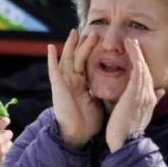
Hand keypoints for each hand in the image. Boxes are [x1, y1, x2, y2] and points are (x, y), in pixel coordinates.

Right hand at [0, 117, 12, 166]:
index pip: (4, 122)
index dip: (3, 121)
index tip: (2, 122)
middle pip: (9, 133)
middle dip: (4, 133)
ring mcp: (2, 152)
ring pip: (10, 143)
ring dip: (4, 144)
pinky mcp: (3, 161)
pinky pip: (7, 153)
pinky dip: (3, 153)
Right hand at [47, 29, 103, 148]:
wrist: (78, 134)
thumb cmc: (88, 122)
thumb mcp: (99, 101)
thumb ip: (103, 90)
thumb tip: (117, 83)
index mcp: (82, 84)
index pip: (87, 64)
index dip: (92, 52)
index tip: (99, 40)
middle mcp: (72, 81)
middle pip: (78, 58)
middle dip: (85, 45)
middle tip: (93, 32)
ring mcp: (64, 83)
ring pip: (68, 59)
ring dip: (71, 46)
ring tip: (75, 32)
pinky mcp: (57, 87)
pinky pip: (53, 70)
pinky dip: (51, 59)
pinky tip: (50, 47)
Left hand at [106, 39, 162, 152]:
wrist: (125, 144)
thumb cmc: (126, 133)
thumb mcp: (139, 116)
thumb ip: (146, 103)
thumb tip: (158, 93)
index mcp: (149, 100)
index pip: (147, 78)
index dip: (142, 66)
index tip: (137, 56)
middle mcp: (149, 95)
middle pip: (146, 71)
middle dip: (141, 56)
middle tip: (135, 42)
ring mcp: (144, 94)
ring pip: (143, 68)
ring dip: (137, 53)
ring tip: (132, 41)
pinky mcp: (135, 93)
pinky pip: (137, 70)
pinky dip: (135, 57)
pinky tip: (131, 47)